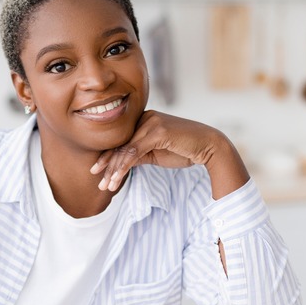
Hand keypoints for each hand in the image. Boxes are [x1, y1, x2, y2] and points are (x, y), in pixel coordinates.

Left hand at [90, 110, 248, 198]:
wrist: (209, 146)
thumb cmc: (185, 149)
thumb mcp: (156, 153)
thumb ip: (139, 155)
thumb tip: (121, 164)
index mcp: (144, 121)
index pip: (122, 141)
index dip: (107, 156)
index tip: (97, 171)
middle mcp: (145, 118)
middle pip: (120, 144)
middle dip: (107, 165)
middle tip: (98, 182)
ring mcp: (151, 123)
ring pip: (125, 149)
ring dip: (114, 170)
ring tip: (106, 186)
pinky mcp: (157, 131)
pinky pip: (134, 151)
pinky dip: (124, 167)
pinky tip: (117, 179)